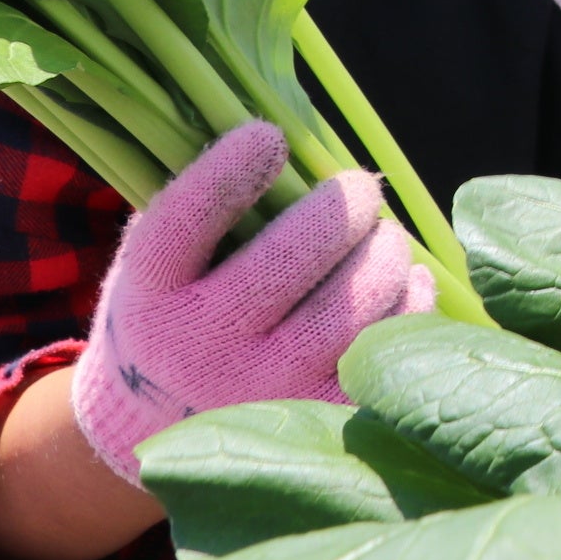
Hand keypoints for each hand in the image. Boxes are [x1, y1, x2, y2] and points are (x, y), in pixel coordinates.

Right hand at [69, 123, 430, 484]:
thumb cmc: (175, 316)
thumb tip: (286, 128)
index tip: (269, 135)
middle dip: (344, 207)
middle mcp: (199, 347)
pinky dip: (410, 306)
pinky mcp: (316, 417)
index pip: (182, 225)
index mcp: (150, 295)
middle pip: (288, 260)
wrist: (158, 431)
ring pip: (350, 308)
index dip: (228, 173)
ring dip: (385, 254)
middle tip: (360, 190)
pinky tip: (406, 284)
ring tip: (384, 237)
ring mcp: (260, 391)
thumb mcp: (158, 266)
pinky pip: (384, 351)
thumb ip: (204, 209)